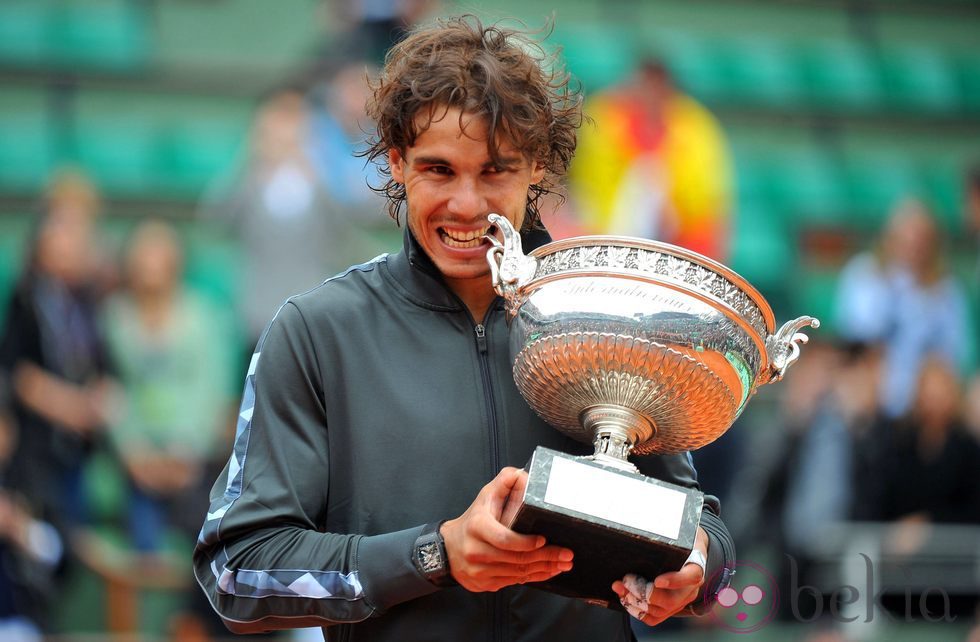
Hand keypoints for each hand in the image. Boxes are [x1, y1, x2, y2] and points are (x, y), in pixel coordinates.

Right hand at [441, 467, 573, 591]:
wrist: (449, 549)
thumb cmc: (472, 521)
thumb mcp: (485, 496)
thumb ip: (504, 482)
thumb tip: (523, 474)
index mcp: (478, 527)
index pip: (505, 539)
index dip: (526, 542)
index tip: (544, 539)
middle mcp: (476, 550)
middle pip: (516, 558)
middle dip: (545, 557)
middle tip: (566, 554)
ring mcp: (480, 570)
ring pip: (518, 573)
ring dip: (544, 569)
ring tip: (563, 563)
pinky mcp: (485, 584)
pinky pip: (514, 582)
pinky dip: (533, 577)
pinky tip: (547, 571)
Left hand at [612, 526, 707, 625]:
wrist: (691, 552)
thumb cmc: (683, 541)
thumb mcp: (682, 533)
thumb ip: (671, 530)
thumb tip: (647, 517)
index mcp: (695, 569)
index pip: (691, 577)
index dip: (674, 581)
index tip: (657, 580)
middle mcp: (690, 589)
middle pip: (671, 600)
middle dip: (644, 593)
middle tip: (626, 580)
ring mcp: (680, 601)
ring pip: (659, 611)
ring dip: (635, 601)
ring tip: (619, 587)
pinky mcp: (669, 609)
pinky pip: (654, 618)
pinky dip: (637, 611)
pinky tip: (625, 598)